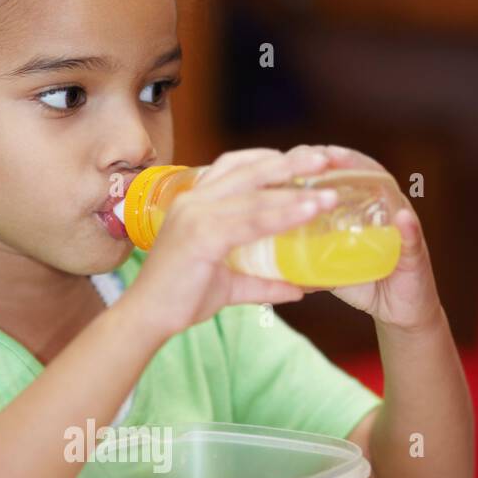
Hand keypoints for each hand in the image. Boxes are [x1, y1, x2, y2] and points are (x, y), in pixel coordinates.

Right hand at [128, 144, 341, 338]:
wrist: (146, 318)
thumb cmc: (181, 298)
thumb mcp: (229, 285)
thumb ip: (263, 282)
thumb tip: (300, 288)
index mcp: (197, 201)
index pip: (240, 166)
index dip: (276, 159)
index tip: (312, 159)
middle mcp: (195, 200)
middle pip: (251, 169)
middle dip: (293, 162)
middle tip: (329, 159)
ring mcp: (196, 215)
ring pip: (255, 195)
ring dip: (296, 192)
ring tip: (331, 193)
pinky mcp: (200, 236)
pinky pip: (249, 221)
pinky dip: (282, 216)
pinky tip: (308, 213)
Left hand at [306, 144, 443, 331]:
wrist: (397, 310)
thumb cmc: (362, 281)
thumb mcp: (328, 264)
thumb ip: (304, 254)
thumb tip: (266, 256)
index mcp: (364, 207)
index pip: (343, 173)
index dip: (320, 160)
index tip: (296, 154)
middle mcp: (385, 207)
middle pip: (365, 172)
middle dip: (342, 159)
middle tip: (319, 153)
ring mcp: (402, 225)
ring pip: (390, 194)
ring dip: (370, 177)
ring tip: (348, 165)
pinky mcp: (416, 252)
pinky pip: (413, 237)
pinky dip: (408, 227)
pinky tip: (401, 218)